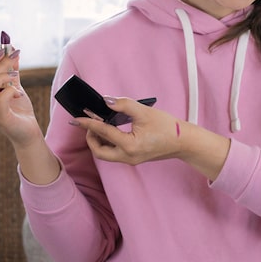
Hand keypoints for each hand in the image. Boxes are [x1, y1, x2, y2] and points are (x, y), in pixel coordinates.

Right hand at [0, 48, 43, 147]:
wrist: (27, 132)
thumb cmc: (18, 110)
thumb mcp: (14, 87)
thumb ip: (12, 71)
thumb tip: (13, 51)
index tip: (5, 49)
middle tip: (14, 54)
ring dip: (3, 76)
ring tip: (16, 75)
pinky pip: (2, 99)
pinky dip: (11, 91)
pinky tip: (19, 94)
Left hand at [75, 96, 230, 180]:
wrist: (184, 142)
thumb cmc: (168, 127)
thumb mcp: (145, 111)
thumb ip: (123, 104)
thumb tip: (105, 101)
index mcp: (130, 146)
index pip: (103, 133)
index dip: (88, 123)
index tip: (76, 117)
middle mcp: (128, 157)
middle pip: (99, 151)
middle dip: (91, 137)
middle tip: (90, 122)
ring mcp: (131, 160)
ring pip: (106, 154)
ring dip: (99, 141)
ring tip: (99, 125)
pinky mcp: (134, 158)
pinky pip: (114, 153)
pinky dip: (108, 143)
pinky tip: (110, 131)